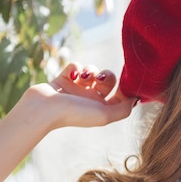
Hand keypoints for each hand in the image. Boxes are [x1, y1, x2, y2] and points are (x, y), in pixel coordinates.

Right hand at [0, 63, 136, 181]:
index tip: (127, 80)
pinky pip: (75, 66)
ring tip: (83, 78)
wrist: (44, 109)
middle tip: (100, 79)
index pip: (121, 95)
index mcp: (103, 108)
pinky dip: (75, 67)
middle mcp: (92, 98)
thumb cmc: (76, 114)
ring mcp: (77, 88)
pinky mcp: (64, 79)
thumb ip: (124, 109)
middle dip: (107, 75)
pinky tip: (72, 75)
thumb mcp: (106, 116)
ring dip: (90, 71)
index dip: (125, 87)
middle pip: (109, 79)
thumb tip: (136, 100)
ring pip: (92, 71)